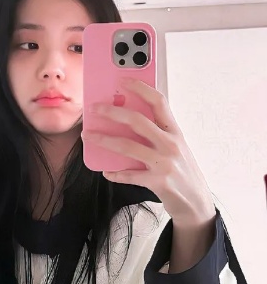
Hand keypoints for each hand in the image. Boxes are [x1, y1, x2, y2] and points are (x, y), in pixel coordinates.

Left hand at [81, 79, 215, 226]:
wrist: (197, 203)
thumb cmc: (183, 171)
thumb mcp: (176, 147)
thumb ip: (157, 134)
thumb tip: (125, 123)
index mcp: (175, 132)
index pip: (159, 102)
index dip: (140, 88)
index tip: (123, 80)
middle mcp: (171, 144)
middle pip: (137, 120)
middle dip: (112, 112)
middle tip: (94, 108)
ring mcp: (165, 163)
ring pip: (127, 146)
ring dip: (103, 140)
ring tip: (87, 136)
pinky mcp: (158, 182)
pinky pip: (129, 175)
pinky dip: (115, 173)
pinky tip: (106, 171)